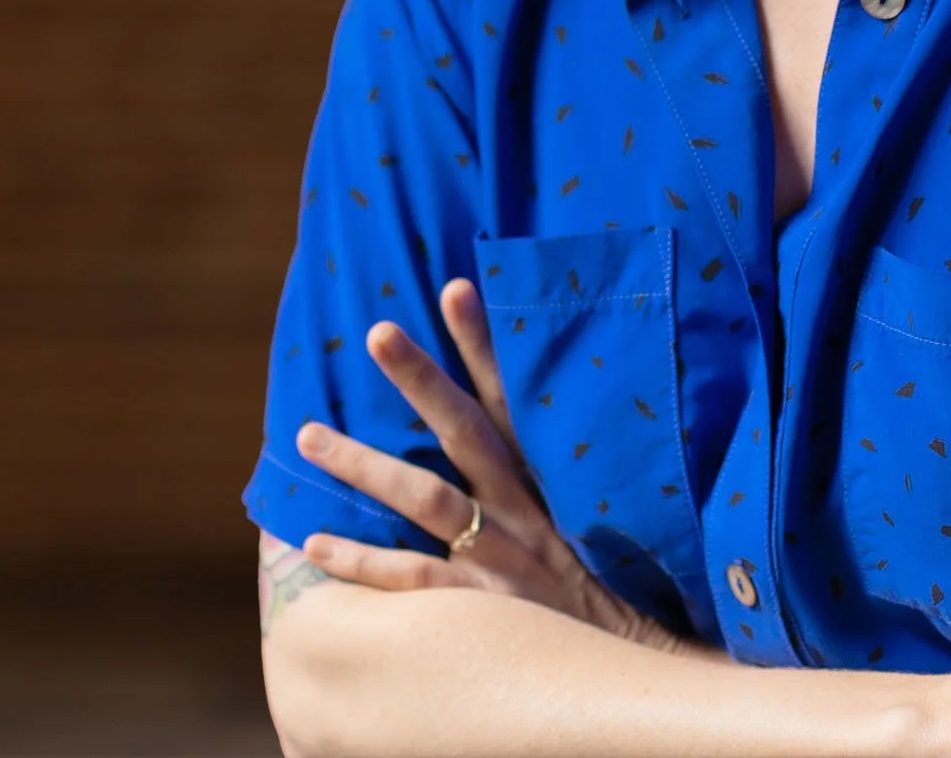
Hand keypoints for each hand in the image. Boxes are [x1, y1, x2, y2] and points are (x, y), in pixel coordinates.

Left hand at [292, 277, 698, 658]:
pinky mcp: (482, 606)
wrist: (641, 662)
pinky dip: (362, 561)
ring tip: (309, 436)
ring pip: (424, 497)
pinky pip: (413, 579)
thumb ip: (562, 470)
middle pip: (464, 430)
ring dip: (363, 464)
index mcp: (552, 476)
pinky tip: (314, 544)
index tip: (455, 287)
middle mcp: (525, 506)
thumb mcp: (599, 513)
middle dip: (420, 379)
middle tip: (376, 332)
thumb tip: (529, 418)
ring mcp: (501, 556)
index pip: (514, 395)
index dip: (486, 343)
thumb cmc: (618, 583)